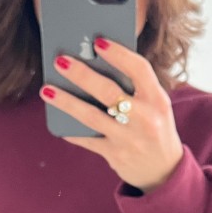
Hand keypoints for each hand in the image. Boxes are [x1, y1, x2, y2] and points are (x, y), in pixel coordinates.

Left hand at [40, 37, 183, 193]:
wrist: (164, 171)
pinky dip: (70, 129)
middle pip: (109, 91)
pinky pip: (87, 140)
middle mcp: (145, 119)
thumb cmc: (154, 127)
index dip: (118, 54)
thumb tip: (94, 63)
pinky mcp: (115, 156)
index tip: (98, 42)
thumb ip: (135, 87)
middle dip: (81, 74)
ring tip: (47, 90)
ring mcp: (129, 139)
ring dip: (66, 101)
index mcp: (158, 100)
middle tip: (60, 61)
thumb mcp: (155, 105)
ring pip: (91, 116)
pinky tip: (57, 120)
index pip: (139, 69)